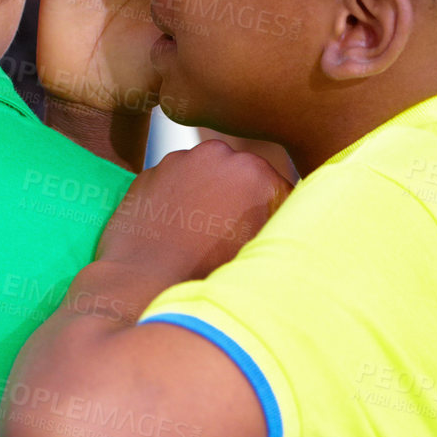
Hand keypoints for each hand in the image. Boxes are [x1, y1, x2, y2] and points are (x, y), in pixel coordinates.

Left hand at [96, 139, 292, 289]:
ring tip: (200, 235)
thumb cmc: (208, 272)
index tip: (264, 237)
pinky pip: (174, 182)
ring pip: (205, 176)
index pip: (277, 191)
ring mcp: (179, 160)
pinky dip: (177, 200)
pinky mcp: (149, 172)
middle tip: (230, 236)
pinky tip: (176, 230)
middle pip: (240, 177)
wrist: (144, 282)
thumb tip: (291, 219)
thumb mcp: (259, 248)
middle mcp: (217, 154)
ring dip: (207, 196)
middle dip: (239, 200)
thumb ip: (278, 224)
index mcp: (254, 171)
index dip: (273, 217)